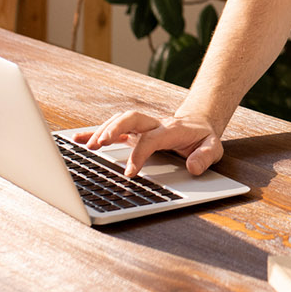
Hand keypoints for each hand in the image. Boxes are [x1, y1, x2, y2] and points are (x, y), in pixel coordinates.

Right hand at [77, 108, 224, 176]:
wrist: (199, 123)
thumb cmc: (203, 138)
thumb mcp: (213, 148)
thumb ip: (205, 157)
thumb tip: (193, 167)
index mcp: (170, 130)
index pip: (151, 138)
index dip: (139, 154)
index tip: (129, 173)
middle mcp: (154, 124)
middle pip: (131, 118)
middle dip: (114, 129)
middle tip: (98, 146)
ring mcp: (143, 127)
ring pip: (120, 120)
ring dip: (102, 130)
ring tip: (86, 146)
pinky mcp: (134, 131)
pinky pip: (113, 128)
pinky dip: (95, 132)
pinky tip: (77, 139)